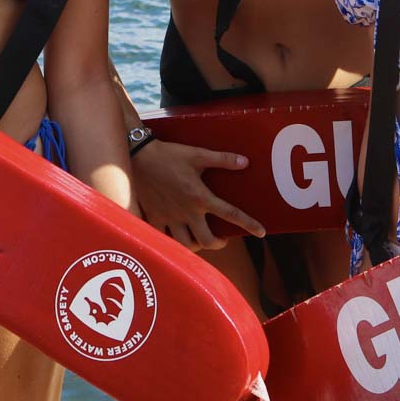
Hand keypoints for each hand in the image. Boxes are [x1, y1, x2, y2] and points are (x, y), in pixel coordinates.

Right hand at [132, 139, 266, 249]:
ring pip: (186, 246)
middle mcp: (186, 212)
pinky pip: (165, 240)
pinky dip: (173, 244)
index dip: (249, 224)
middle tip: (221, 239)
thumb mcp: (198, 154)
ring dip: (196, 246)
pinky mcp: (154, 219)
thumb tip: (245, 162)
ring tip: (199, 238)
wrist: (138, 157)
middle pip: (207, 241)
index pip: (230, 214)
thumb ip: (222, 159)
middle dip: (218, 244)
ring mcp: (169, 218)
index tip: (261, 232)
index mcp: (200, 196)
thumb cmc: (170, 155)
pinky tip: (177, 238)